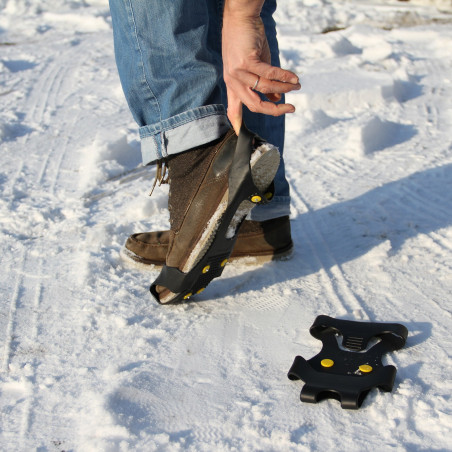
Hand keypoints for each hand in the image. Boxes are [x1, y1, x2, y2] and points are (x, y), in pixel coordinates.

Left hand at [222, 6, 300, 133]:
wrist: (240, 16)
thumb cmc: (247, 39)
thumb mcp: (255, 65)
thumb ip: (264, 83)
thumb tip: (277, 97)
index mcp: (233, 83)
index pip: (234, 106)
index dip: (237, 121)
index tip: (240, 133)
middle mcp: (233, 80)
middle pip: (254, 105)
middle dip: (275, 110)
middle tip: (290, 109)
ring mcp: (238, 72)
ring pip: (265, 89)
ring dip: (284, 88)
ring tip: (297, 86)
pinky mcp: (246, 61)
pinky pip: (269, 74)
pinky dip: (284, 76)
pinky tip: (294, 78)